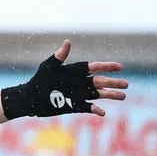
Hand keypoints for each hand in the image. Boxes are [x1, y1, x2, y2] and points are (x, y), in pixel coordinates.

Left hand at [1, 40, 127, 118]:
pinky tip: (103, 113)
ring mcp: (79, 94)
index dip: (106, 67)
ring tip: (123, 96)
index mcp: (75, 71)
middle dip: (113, 83)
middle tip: (126, 84)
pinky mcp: (74, 105)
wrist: (30, 98)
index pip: (94, 67)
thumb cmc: (39, 80)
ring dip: (110, 95)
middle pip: (100, 82)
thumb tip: (67, 42)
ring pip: (98, 94)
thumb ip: (59, 56)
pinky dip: (95, 110)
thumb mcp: (48, 67)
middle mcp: (80, 82)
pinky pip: (88, 107)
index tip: (119, 66)